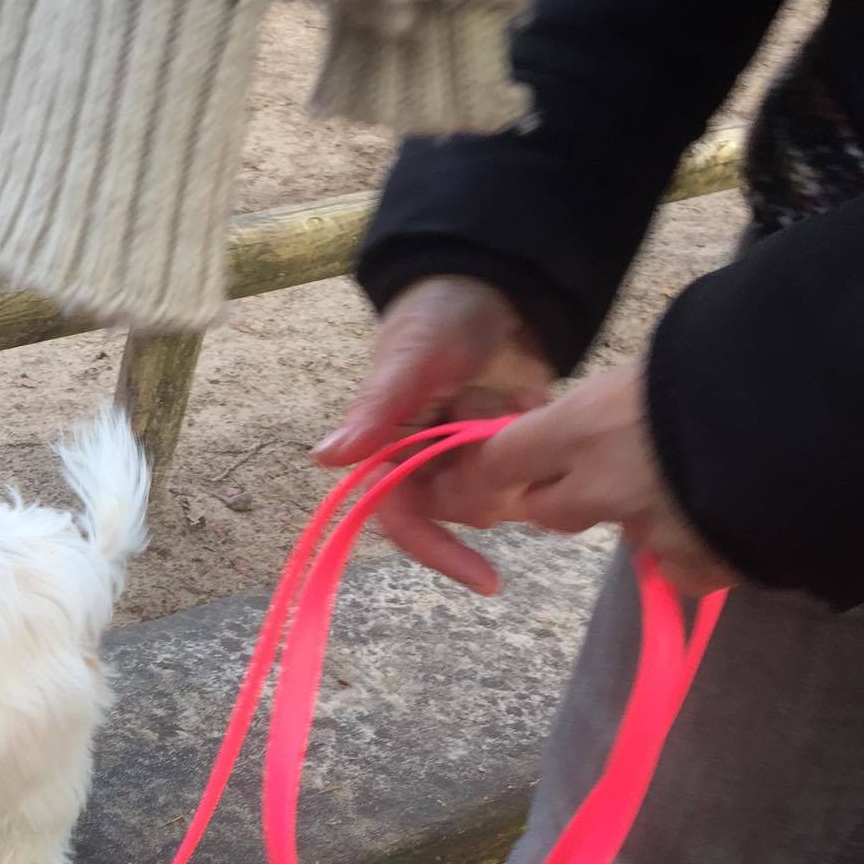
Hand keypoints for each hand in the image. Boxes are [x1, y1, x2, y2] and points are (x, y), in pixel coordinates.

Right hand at [315, 276, 554, 594]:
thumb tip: (325, 459)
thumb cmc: (435, 317)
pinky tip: (528, 391)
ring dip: (513, 448)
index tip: (488, 580)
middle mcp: (427, 463)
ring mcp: (470, 453)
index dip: (441, 552)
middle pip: (464, 508)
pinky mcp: (508, 440)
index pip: (406, 519)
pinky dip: (538, 432)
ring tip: (508, 392)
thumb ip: (375, 411)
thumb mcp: (409, 360)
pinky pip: (534, 462)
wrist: (492, 283)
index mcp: (390, 453)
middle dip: (491, 478)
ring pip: (503, 489)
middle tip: (497, 416)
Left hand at [453, 362, 738, 595]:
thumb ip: (610, 403)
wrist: (822, 401)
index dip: (503, 467)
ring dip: (647, 515)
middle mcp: (603, 486)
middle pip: (550, 511)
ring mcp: (651, 531)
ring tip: (701, 478)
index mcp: (584, 425)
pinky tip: (729, 515)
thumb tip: (589, 421)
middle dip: (570, 495)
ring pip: (626, 533)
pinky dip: (696, 548)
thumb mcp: (660, 363)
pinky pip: (680, 567)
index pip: (504, 459)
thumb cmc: (738, 359)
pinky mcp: (699, 565)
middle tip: (613, 470)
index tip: (506, 470)